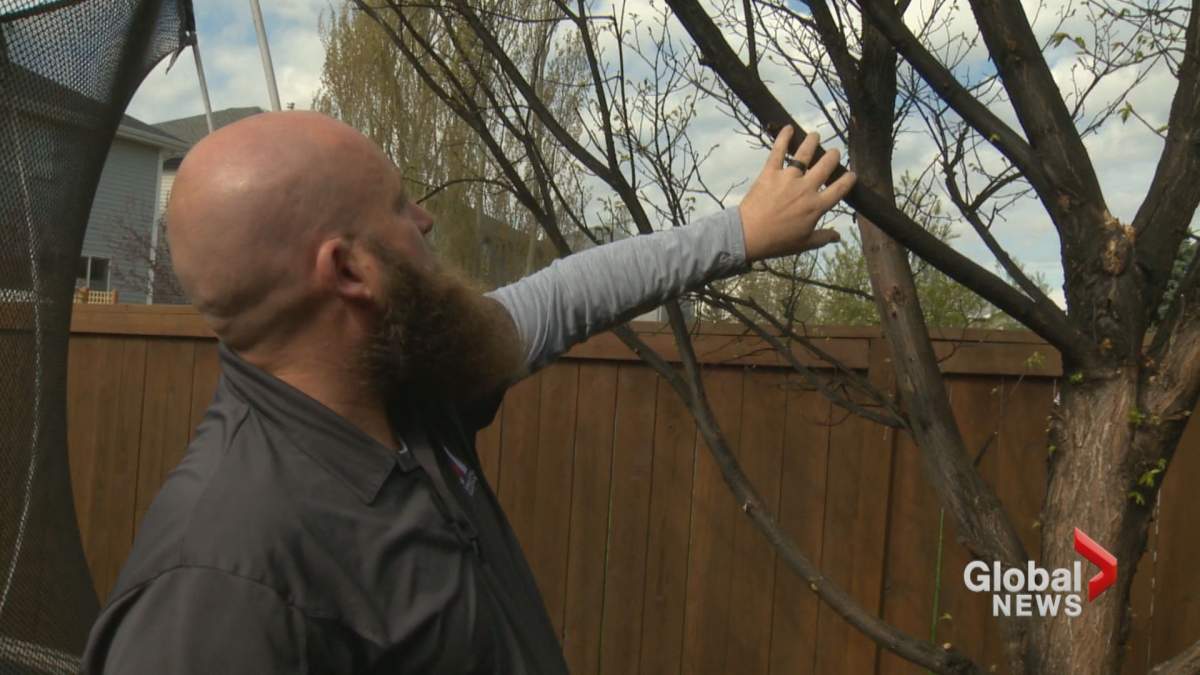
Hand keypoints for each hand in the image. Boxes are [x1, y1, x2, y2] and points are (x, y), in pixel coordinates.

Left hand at [738, 126, 855, 261]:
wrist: (749, 236)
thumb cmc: (777, 242)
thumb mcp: (804, 244)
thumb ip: (823, 237)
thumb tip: (838, 236)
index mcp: (817, 206)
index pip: (839, 189)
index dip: (848, 179)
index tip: (851, 174)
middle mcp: (806, 188)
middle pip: (826, 165)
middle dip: (833, 156)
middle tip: (834, 153)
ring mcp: (789, 178)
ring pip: (805, 154)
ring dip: (813, 142)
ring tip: (816, 136)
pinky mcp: (770, 173)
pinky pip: (778, 151)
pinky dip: (783, 138)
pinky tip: (788, 128)